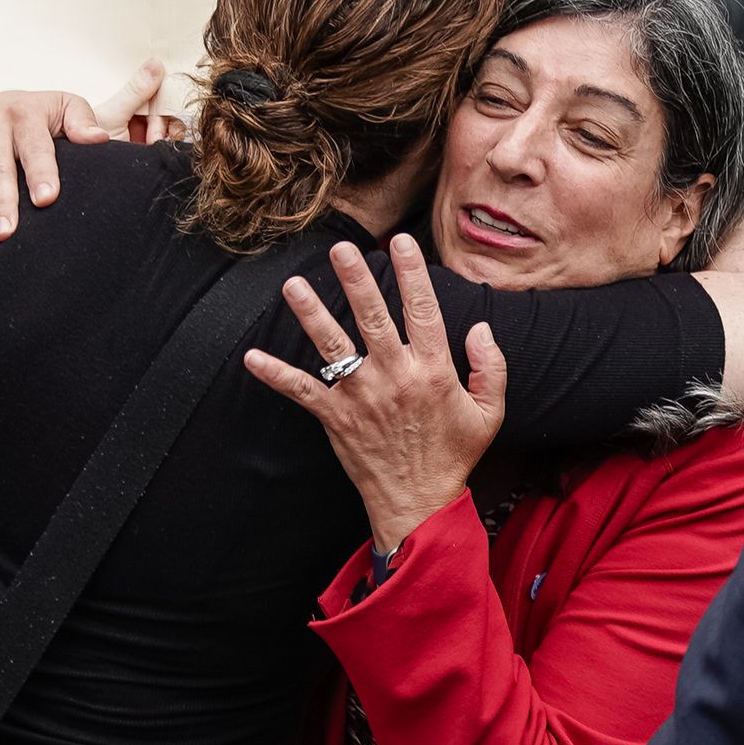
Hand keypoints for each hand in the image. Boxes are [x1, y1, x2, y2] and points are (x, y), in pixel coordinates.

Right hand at [0, 59, 188, 262]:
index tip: (47, 200)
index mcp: (23, 113)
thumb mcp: (68, 107)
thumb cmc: (45, 115)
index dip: (41, 173)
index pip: (35, 147)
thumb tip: (98, 138)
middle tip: (5, 235)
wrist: (4, 104)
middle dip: (0, 204)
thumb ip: (82, 121)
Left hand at [243, 236, 504, 553]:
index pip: (423, 311)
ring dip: (311, 314)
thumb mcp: (490, 413)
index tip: (401, 242)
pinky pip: (303, 391)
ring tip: (294, 285)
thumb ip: (492, 367)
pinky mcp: (337, 418)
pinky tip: (252, 357)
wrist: (420, 502)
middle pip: (373, 318)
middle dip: (356, 280)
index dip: (412, 274)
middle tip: (340, 249)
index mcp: (434, 371)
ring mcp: (362, 397)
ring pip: (333, 346)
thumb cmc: (454, 455)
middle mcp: (396, 377)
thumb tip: (480, 328)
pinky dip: (276, 375)